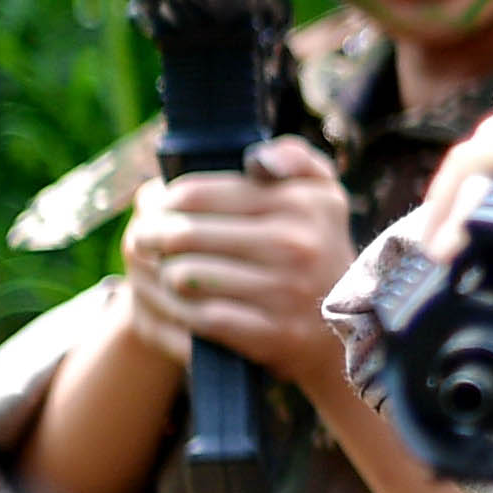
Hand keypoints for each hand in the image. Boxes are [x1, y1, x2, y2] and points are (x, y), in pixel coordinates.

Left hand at [125, 142, 360, 392]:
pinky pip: (201, 318)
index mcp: (300, 203)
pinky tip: (173, 304)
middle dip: (150, 237)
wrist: (349, 326)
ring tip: (156, 270)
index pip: (197, 195)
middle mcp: (295, 245)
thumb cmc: (317, 247)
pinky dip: (179, 312)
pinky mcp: (271, 334)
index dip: (163, 201)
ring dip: (159, 276)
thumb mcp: (323, 193)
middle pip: (182, 235)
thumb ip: (294, 158)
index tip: (155, 208)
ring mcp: (284, 292)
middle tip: (142, 240)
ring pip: (184, 278)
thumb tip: (256, 158)